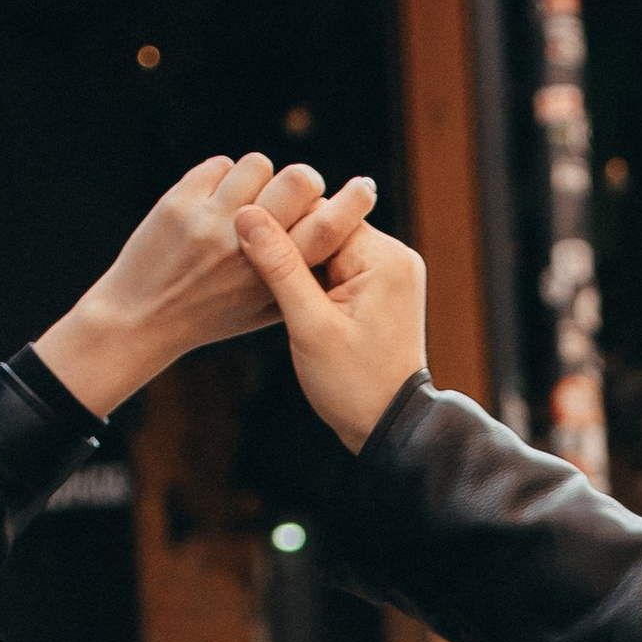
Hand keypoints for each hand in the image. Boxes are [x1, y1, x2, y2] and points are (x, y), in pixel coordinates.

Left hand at [33, 154, 368, 420]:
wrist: (142, 318)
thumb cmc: (211, 314)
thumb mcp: (261, 310)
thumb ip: (297, 275)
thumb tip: (336, 229)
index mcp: (272, 281)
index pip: (326, 230)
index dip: (351, 204)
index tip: (364, 188)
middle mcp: (244, 249)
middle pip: (298, 180)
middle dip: (304, 178)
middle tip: (297, 188)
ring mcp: (210, 223)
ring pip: (257, 163)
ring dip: (259, 176)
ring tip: (247, 198)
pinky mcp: (179, 203)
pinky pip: (219, 164)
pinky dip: (222, 177)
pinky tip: (214, 200)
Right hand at [234, 187, 428, 452]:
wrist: (390, 427)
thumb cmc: (354, 385)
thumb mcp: (309, 326)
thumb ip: (279, 266)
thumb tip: (247, 214)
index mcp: (383, 257)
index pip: (321, 214)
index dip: (282, 227)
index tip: (250, 248)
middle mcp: (395, 256)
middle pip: (326, 228)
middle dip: (292, 247)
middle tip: (257, 270)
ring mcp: (391, 273)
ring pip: (329, 248)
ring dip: (301, 265)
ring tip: (274, 289)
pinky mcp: (383, 290)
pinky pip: (340, 268)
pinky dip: (316, 281)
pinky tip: (296, 301)